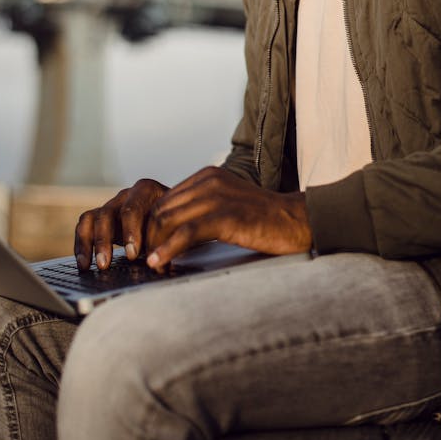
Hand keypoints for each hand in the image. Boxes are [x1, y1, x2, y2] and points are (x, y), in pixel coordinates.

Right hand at [74, 178, 168, 270]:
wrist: (174, 217)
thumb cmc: (176, 222)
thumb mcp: (177, 226)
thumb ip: (168, 239)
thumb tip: (161, 261)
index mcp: (146, 190)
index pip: (132, 208)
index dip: (130, 232)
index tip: (132, 254)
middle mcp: (126, 195)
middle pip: (108, 213)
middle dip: (105, 240)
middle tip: (106, 263)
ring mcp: (112, 206)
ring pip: (93, 219)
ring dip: (92, 244)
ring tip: (93, 266)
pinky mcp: (101, 218)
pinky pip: (85, 226)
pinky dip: (82, 245)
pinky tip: (84, 264)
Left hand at [145, 166, 312, 269]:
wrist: (297, 222)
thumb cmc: (263, 220)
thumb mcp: (227, 205)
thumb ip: (201, 211)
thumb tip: (170, 232)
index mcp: (207, 176)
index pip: (165, 199)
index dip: (150, 225)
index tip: (146, 247)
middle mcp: (209, 180)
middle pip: (162, 209)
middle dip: (148, 236)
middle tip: (143, 260)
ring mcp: (218, 196)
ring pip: (169, 219)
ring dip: (154, 244)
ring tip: (149, 264)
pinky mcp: (226, 215)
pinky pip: (187, 233)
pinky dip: (169, 249)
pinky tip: (159, 262)